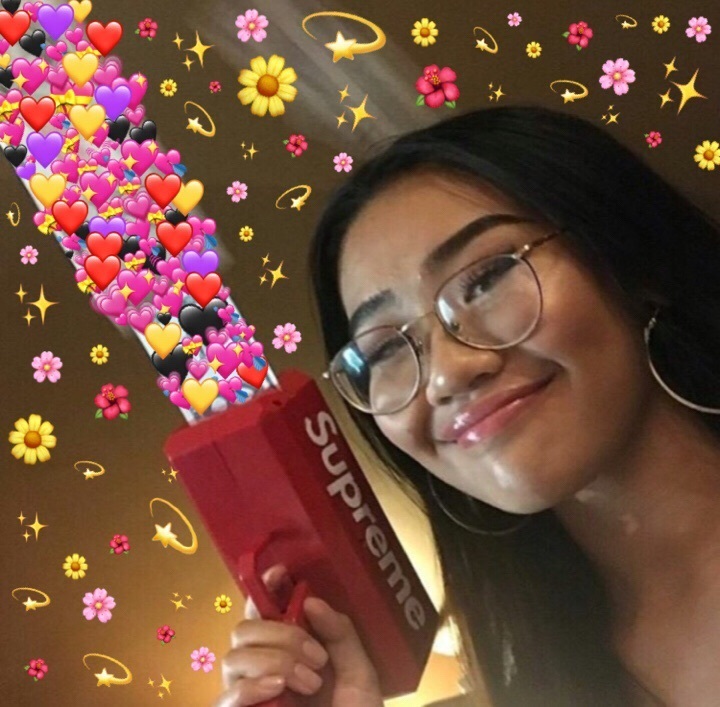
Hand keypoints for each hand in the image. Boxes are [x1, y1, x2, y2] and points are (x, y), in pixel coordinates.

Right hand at [214, 564, 383, 706]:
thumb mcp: (359, 673)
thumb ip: (341, 633)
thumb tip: (310, 601)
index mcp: (290, 648)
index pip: (264, 608)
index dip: (266, 586)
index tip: (282, 574)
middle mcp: (263, 667)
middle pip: (244, 628)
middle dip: (280, 633)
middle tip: (316, 658)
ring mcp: (249, 694)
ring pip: (234, 655)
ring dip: (274, 660)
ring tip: (309, 682)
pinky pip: (226, 695)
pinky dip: (250, 685)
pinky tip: (277, 689)